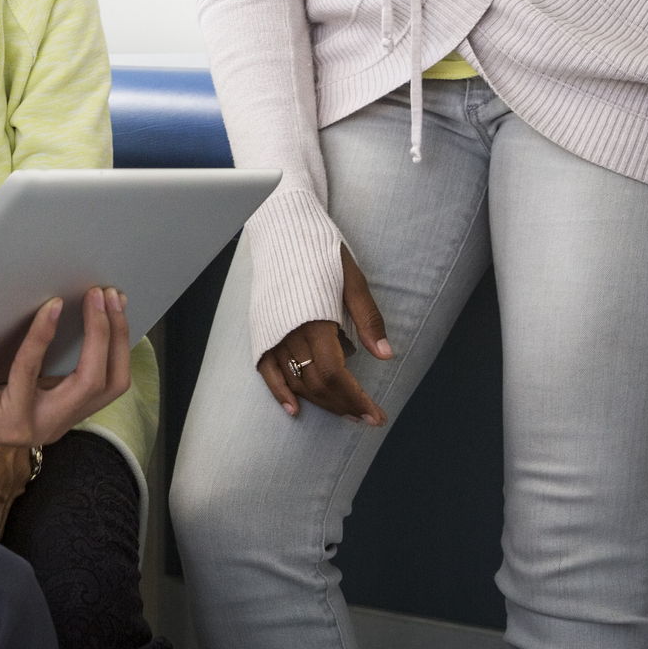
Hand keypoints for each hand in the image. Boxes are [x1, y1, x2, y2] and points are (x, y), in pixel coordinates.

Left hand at [0, 286, 130, 450]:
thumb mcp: (14, 368)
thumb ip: (45, 352)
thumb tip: (70, 300)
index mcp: (61, 411)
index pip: (112, 381)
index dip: (121, 340)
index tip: (117, 300)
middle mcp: (56, 424)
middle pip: (110, 381)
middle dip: (116, 333)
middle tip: (108, 293)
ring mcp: (35, 427)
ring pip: (87, 381)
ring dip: (96, 334)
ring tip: (90, 297)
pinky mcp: (9, 419)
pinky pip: (33, 371)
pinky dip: (44, 335)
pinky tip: (49, 308)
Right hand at [258, 246, 392, 424]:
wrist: (283, 230)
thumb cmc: (322, 252)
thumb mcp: (353, 280)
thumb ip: (367, 319)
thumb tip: (386, 355)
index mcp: (316, 320)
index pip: (336, 374)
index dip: (356, 399)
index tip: (375, 415)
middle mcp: (290, 332)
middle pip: (317, 383)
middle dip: (344, 405)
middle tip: (366, 418)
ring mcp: (273, 333)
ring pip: (296, 380)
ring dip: (321, 403)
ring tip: (344, 413)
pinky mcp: (261, 331)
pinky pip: (267, 369)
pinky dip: (279, 392)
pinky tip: (294, 409)